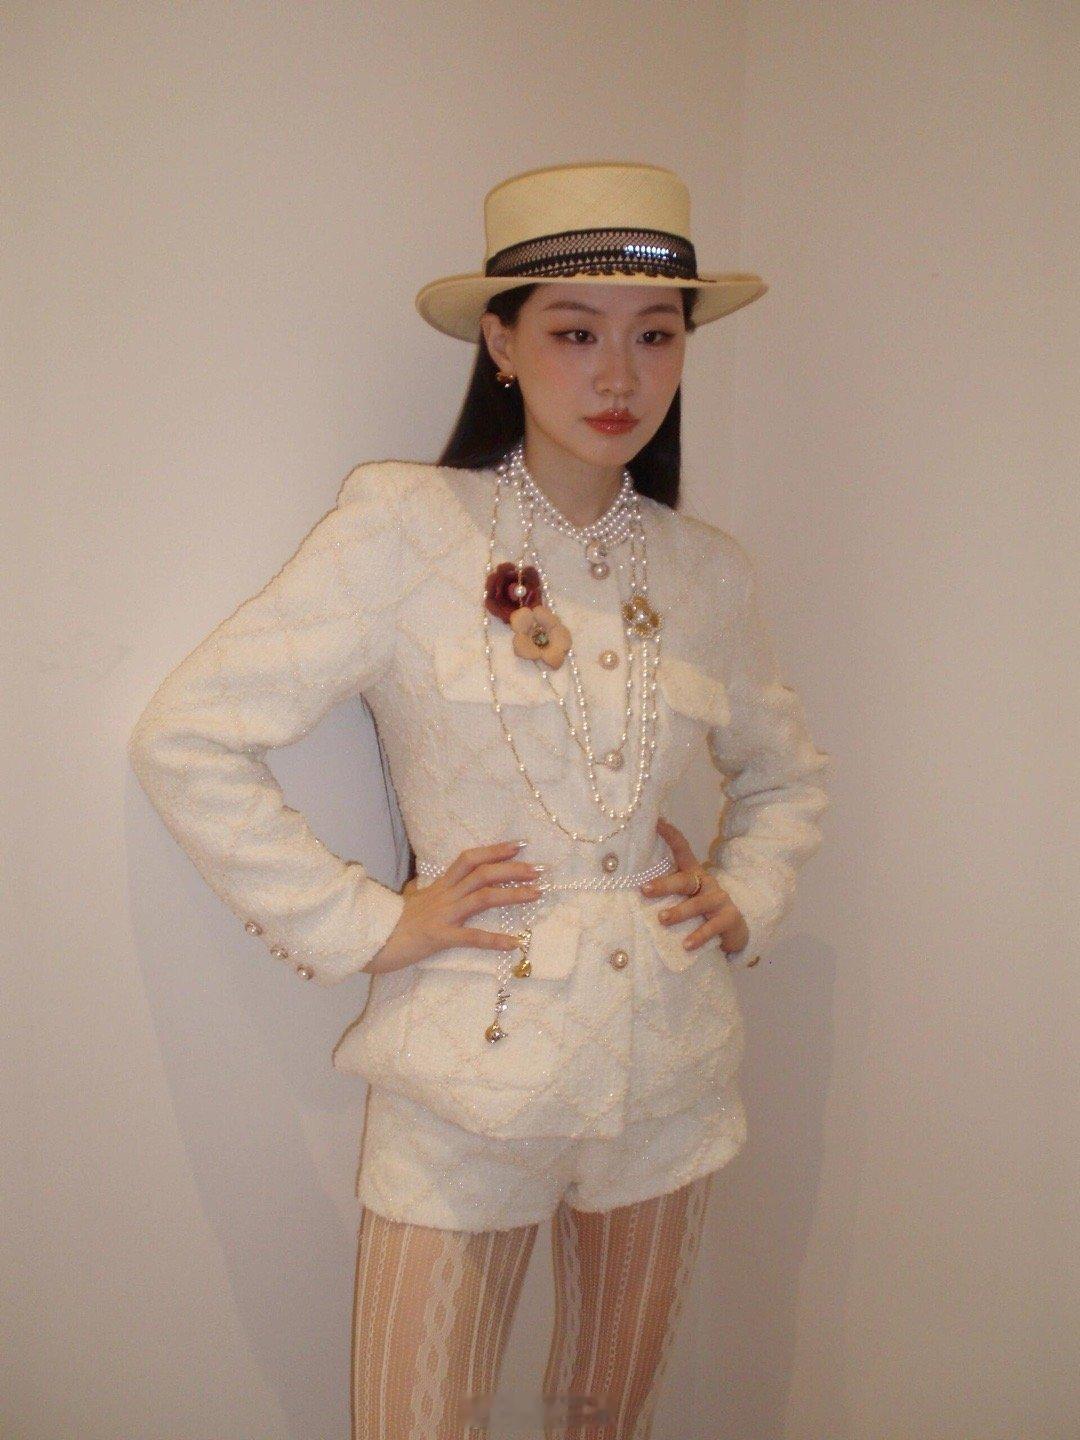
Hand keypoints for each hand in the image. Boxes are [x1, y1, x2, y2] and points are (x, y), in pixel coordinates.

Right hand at [365, 841, 543, 974]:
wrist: (371, 941)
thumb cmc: (391, 924)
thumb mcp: (410, 902)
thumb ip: (420, 892)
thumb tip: (418, 887)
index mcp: (440, 886)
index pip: (470, 859)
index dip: (495, 850)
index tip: (519, 845)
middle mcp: (444, 895)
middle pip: (482, 873)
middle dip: (512, 869)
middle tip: (539, 869)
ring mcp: (443, 915)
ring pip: (482, 897)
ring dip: (512, 894)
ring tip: (536, 894)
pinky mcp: (439, 937)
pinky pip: (471, 938)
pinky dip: (494, 940)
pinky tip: (514, 943)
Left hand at [641, 817, 749, 957]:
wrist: (733, 931)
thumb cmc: (699, 911)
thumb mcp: (684, 898)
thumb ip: (666, 892)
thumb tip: (631, 890)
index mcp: (693, 874)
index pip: (683, 850)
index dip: (671, 835)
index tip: (657, 822)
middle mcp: (706, 883)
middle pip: (685, 879)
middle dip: (664, 884)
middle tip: (644, 890)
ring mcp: (720, 900)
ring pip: (698, 903)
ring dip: (679, 911)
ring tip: (661, 919)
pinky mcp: (729, 918)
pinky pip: (713, 927)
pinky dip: (699, 936)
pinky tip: (686, 945)